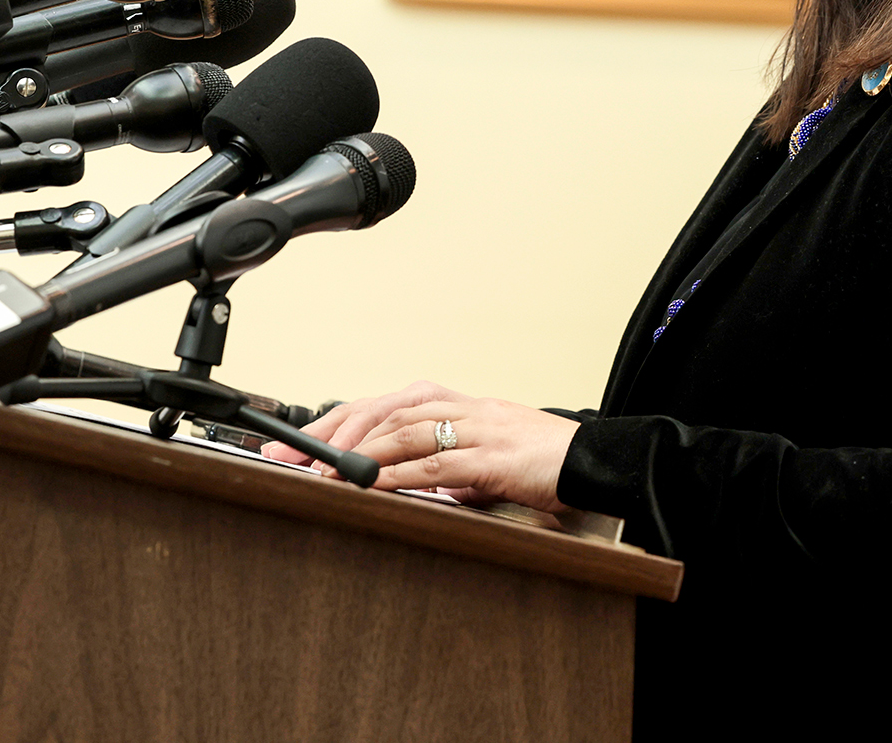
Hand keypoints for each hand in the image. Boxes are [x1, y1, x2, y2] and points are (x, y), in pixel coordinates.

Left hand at [264, 380, 580, 513]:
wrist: (600, 462)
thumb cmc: (545, 462)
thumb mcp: (486, 462)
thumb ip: (448, 467)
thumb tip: (407, 485)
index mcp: (458, 405)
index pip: (383, 405)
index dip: (335, 423)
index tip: (296, 447)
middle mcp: (464, 407)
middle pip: (383, 410)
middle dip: (331, 434)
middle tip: (290, 458)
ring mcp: (479, 427)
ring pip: (405, 429)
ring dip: (358, 453)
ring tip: (321, 474)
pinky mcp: (495, 456)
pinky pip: (438, 462)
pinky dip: (399, 472)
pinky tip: (371, 483)